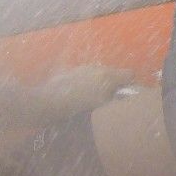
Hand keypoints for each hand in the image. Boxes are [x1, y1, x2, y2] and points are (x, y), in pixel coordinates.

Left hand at [18, 64, 139, 118]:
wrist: (43, 103)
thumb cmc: (74, 107)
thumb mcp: (100, 107)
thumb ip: (115, 100)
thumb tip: (126, 98)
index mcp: (107, 75)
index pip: (130, 74)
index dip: (132, 86)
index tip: (128, 98)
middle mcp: (96, 68)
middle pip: (114, 75)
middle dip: (115, 87)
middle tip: (110, 103)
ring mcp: (81, 69)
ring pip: (99, 76)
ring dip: (100, 86)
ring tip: (93, 102)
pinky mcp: (68, 72)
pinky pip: (85, 78)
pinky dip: (86, 86)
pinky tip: (79, 98)